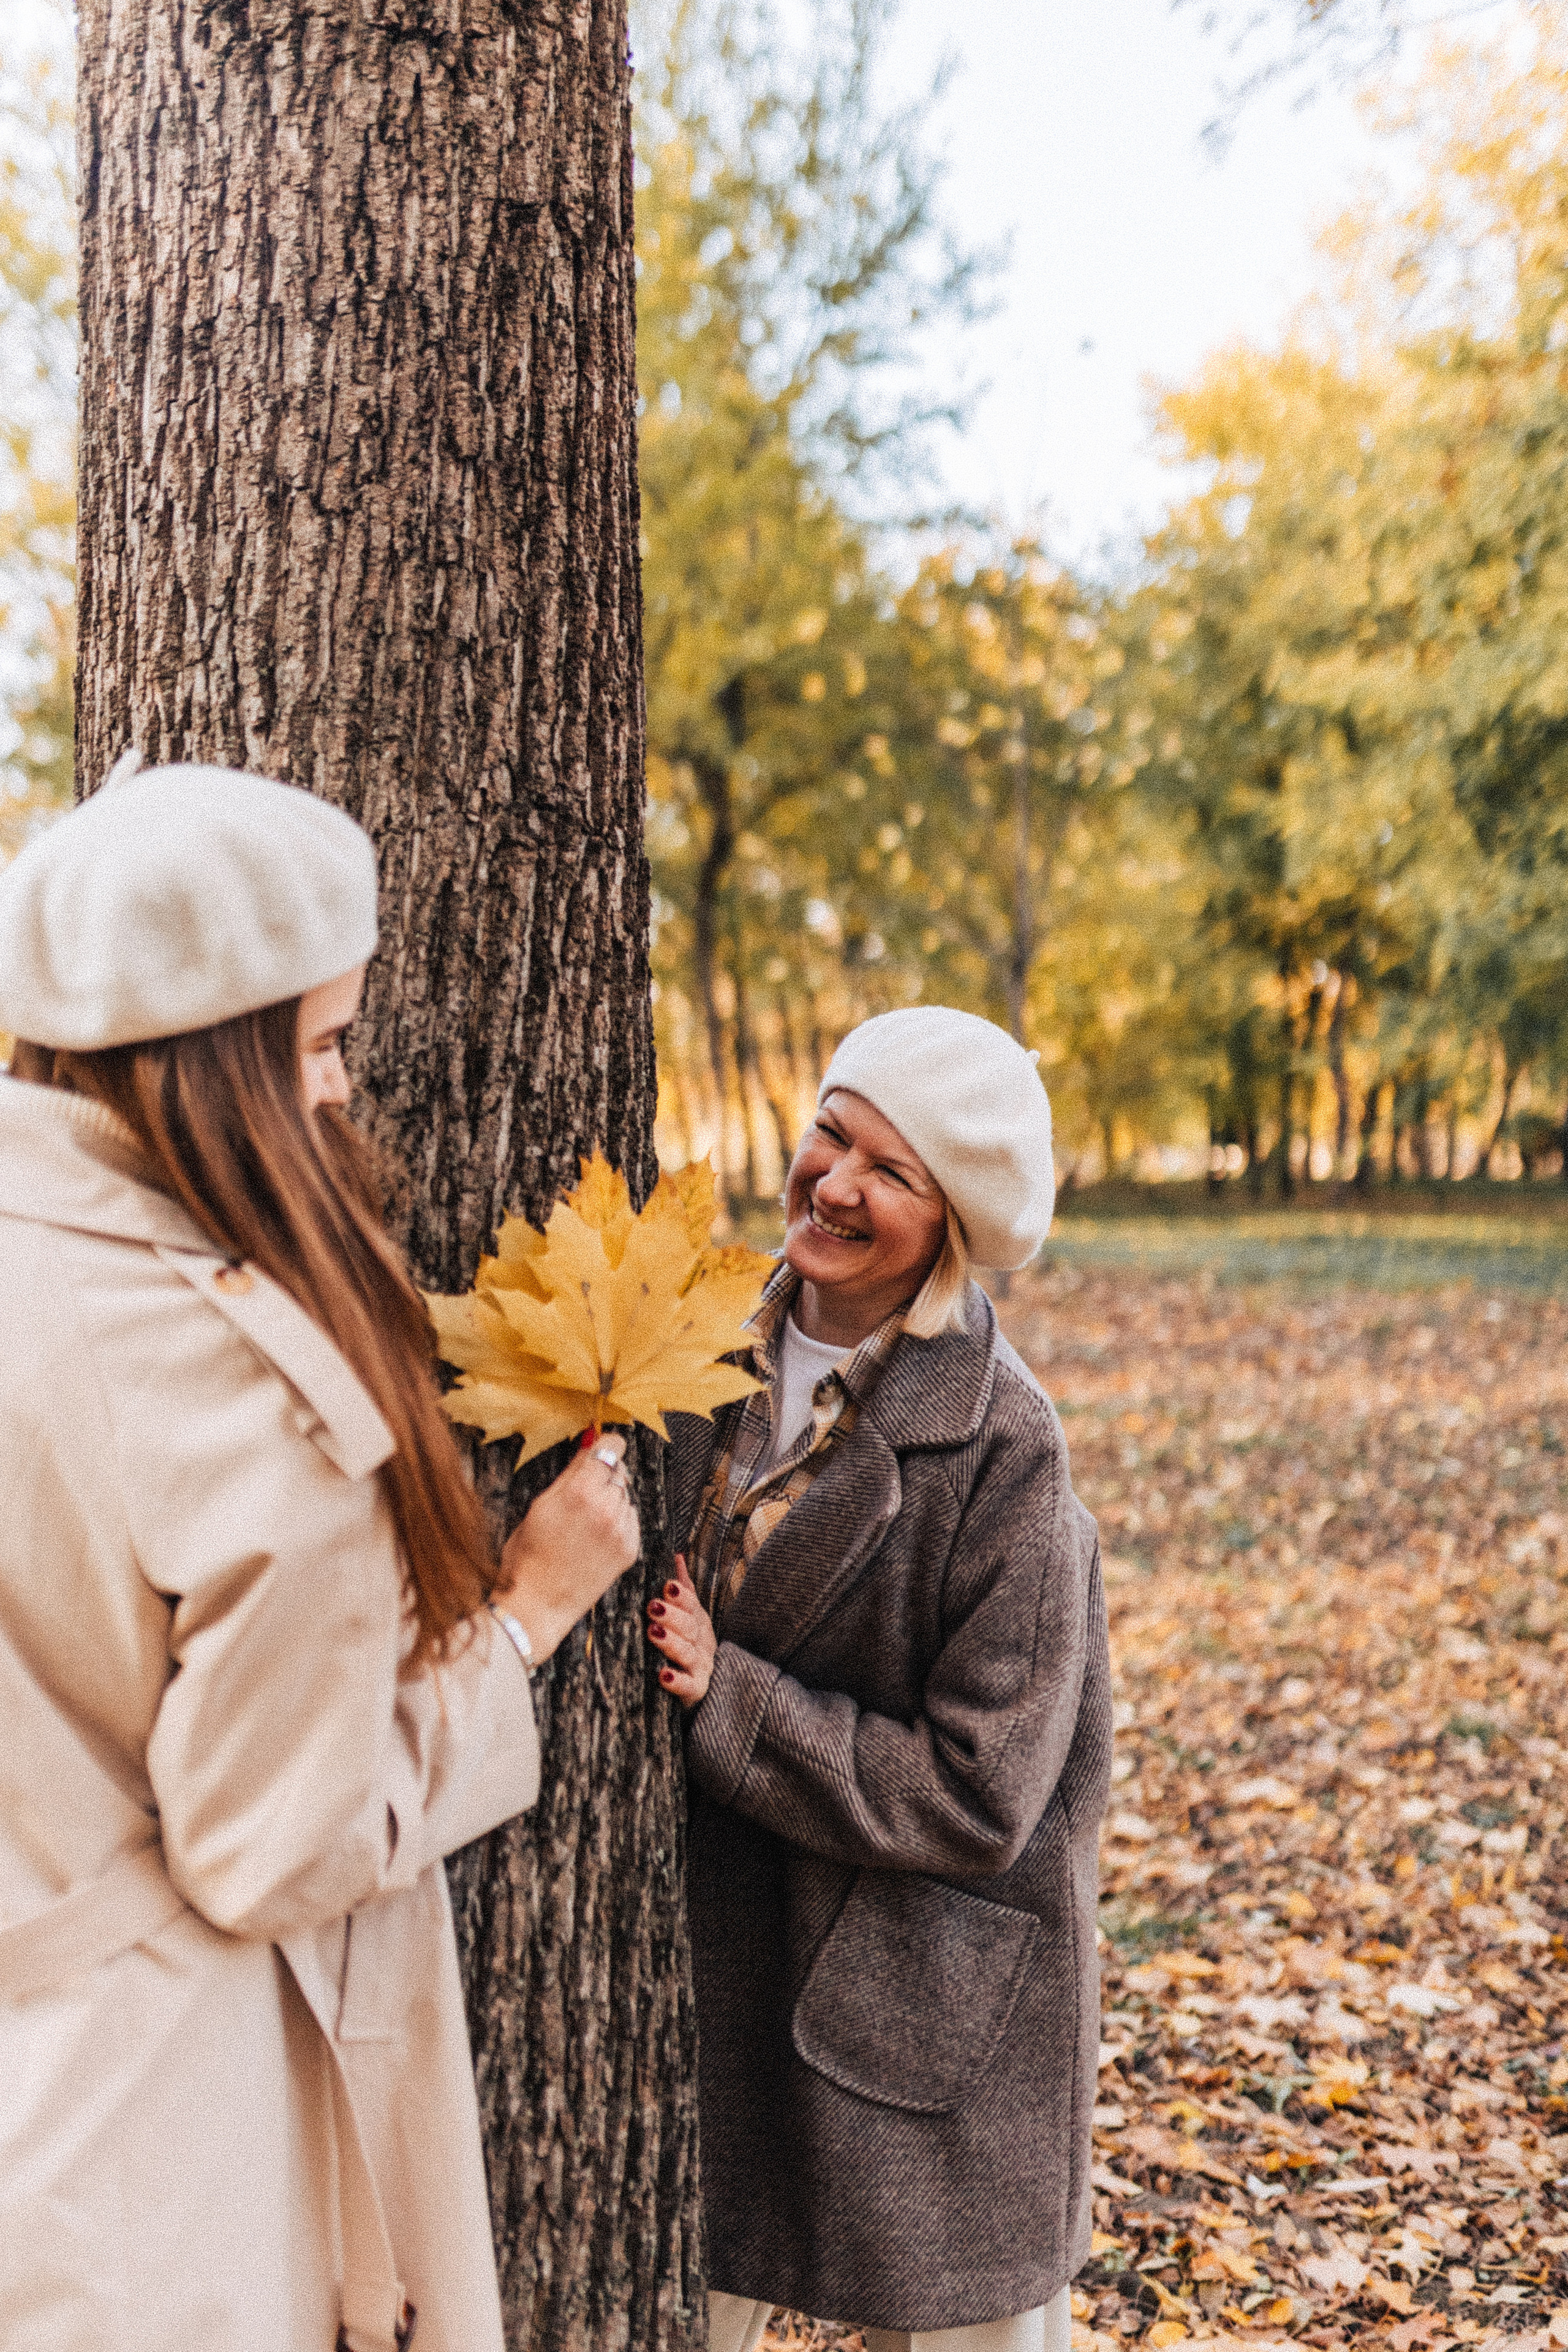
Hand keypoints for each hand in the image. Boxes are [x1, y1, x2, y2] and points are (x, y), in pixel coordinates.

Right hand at [493, 1430, 640, 1663]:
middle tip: (581, 1497)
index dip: (605, 1445)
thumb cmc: (529, 1555)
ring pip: (625, 1496)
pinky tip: (594, 1538)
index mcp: (579, 1490)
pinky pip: (631, 1520)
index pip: (611, 1447)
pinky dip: (617, 1523)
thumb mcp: (541, 1506)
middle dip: (602, 1477)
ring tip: (584, 1524)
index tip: (601, 1449)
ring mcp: (621, 1530)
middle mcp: (606, 1507)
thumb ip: (570, 1472)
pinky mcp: (630, 1550)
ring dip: (610, 1501)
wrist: (538, 1604)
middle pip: (618, 1471)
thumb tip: (589, 1443)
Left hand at [646, 1553, 716, 1707]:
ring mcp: (701, 1667)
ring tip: (653, 1633)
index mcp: (698, 1622)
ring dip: (672, 1642)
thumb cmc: (688, 1649)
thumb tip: (677, 1555)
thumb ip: (683, 1590)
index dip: (682, 1596)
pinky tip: (663, 1676)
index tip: (667, 1586)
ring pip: (689, 1653)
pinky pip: (690, 1686)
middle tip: (653, 1607)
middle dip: (673, 1616)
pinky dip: (678, 1681)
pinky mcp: (697, 1691)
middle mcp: (703, 1643)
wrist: (702, 1693)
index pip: (692, 1606)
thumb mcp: (687, 1618)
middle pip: (691, 1627)